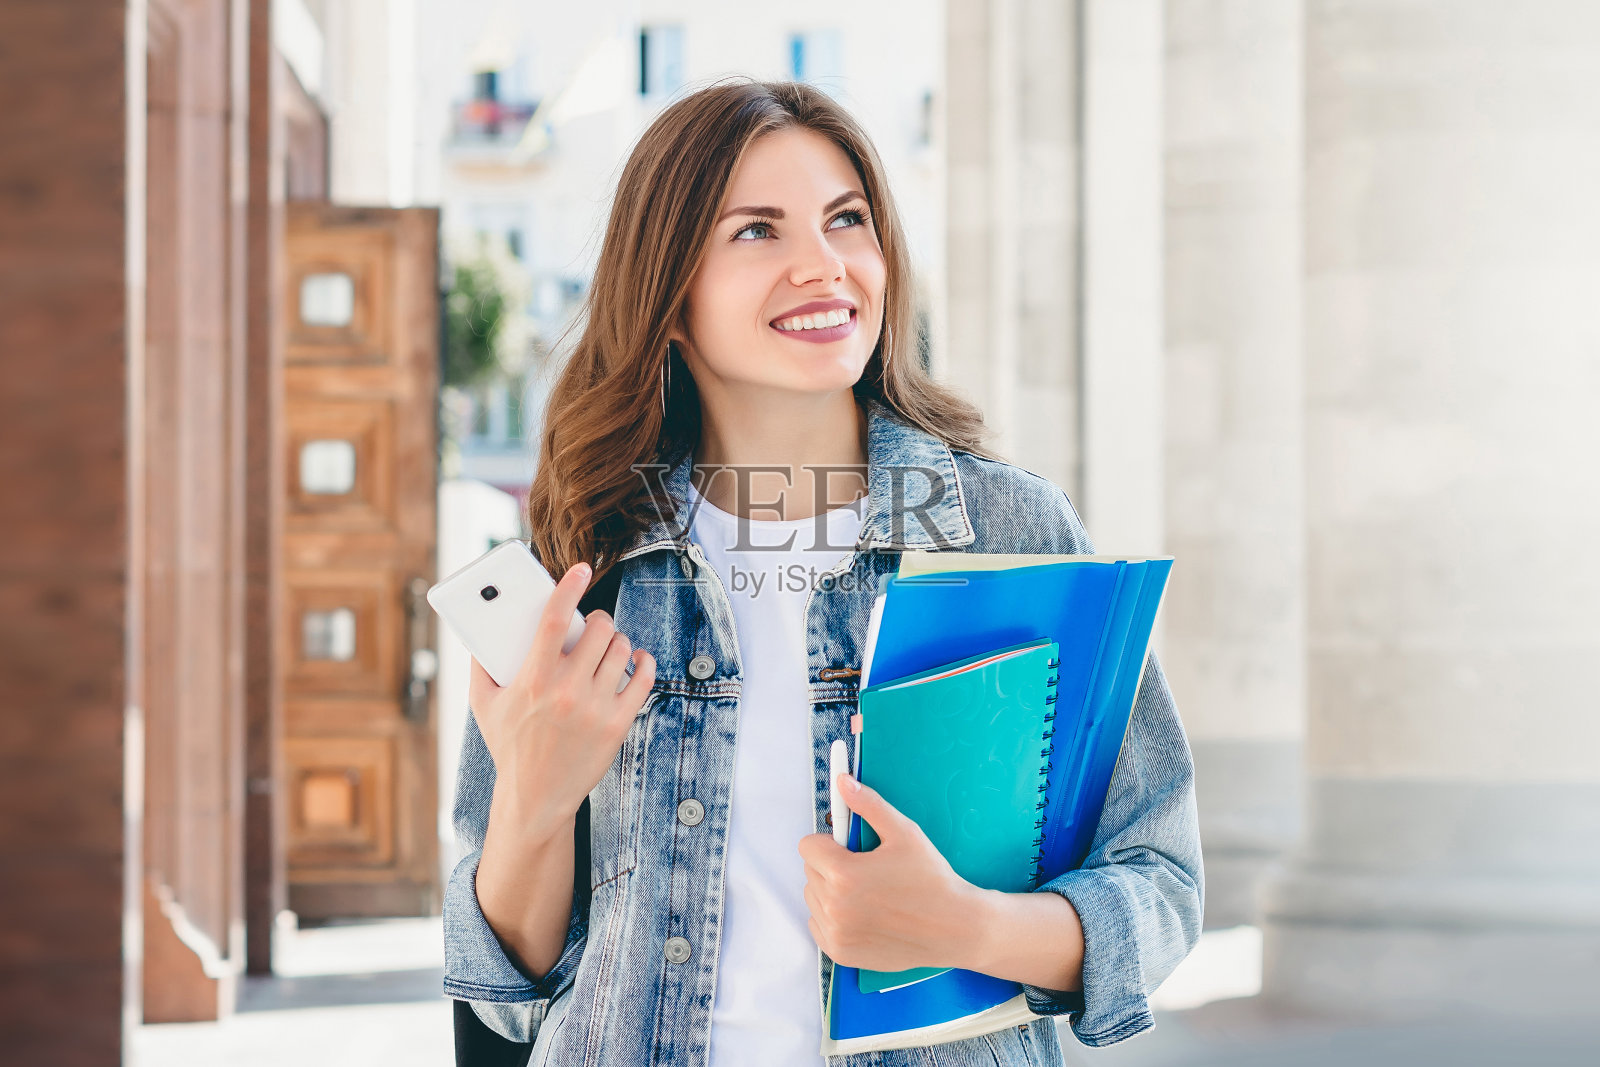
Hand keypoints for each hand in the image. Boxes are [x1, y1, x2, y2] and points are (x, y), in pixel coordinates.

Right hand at [468, 561, 656, 842]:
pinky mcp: (617, 725)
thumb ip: (480, 664)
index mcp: (532, 680)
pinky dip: (642, 662)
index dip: (568, 589)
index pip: (554, 622)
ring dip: (616, 640)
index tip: (580, 570)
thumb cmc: (509, 747)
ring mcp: (595, 708)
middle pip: (597, 630)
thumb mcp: (484, 704)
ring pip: (620, 649)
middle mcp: (566, 691)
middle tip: (592, 624)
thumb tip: (481, 626)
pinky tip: (635, 658)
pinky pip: (642, 679)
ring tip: (607, 645)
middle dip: (597, 619)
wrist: (535, 797)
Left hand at [796, 773, 984, 972]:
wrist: (954, 928)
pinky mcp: (841, 953)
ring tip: (866, 892)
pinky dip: (832, 917)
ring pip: (813, 898)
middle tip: (865, 870)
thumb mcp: (904, 833)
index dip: (830, 842)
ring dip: (830, 890)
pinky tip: (862, 913)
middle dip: (830, 865)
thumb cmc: (931, 879)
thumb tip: (842, 782)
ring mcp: (836, 933)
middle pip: (809, 871)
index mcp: (843, 874)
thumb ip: (868, 805)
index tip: (851, 848)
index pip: (807, 846)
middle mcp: (834, 906)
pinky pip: (818, 924)